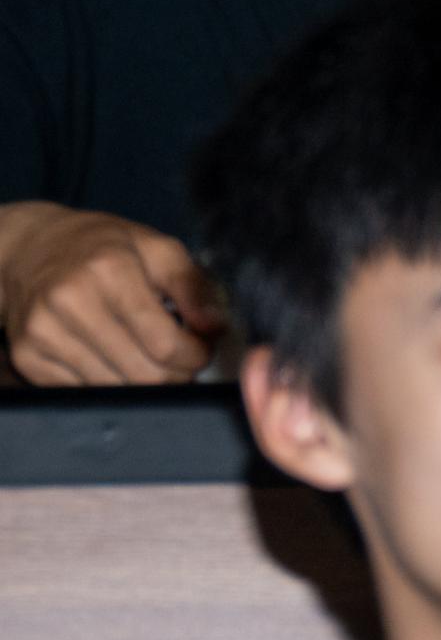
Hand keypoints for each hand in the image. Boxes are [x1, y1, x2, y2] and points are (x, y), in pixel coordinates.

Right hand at [1, 209, 219, 384]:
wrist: (33, 250)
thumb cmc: (105, 247)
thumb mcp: (158, 248)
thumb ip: (193, 286)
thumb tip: (216, 327)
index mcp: (109, 270)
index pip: (164, 342)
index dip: (195, 355)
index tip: (203, 348)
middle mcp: (69, 303)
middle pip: (141, 374)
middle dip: (176, 374)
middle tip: (184, 359)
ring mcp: (42, 334)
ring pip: (113, 389)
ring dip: (144, 382)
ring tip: (151, 355)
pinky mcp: (26, 357)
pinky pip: (82, 392)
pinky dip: (110, 383)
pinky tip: (116, 359)